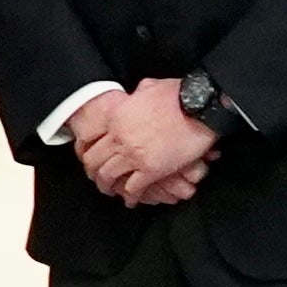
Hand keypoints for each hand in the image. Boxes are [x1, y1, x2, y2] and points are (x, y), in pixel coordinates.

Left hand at [68, 85, 217, 210]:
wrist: (200, 106)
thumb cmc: (179, 94)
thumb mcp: (150, 86)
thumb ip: (138, 93)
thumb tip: (139, 93)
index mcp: (115, 117)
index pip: (89, 138)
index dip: (86, 149)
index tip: (89, 155)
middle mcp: (118, 137)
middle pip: (93, 160)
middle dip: (93, 171)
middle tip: (96, 177)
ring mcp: (133, 155)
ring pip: (108, 176)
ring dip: (107, 186)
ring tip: (110, 191)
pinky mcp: (151, 169)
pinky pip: (133, 188)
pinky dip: (130, 196)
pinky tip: (131, 200)